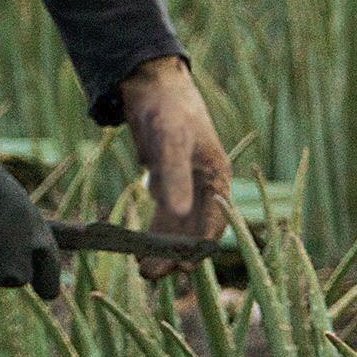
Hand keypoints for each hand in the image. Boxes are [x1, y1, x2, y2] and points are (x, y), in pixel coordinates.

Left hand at [118, 58, 230, 253]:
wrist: (149, 83)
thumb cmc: (165, 108)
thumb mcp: (169, 141)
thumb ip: (173, 177)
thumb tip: (177, 214)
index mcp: (217, 177)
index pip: (215, 222)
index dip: (198, 246)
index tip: (180, 265)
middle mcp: (206, 186)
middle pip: (195, 230)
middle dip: (175, 254)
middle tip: (150, 274)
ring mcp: (187, 186)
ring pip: (179, 227)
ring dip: (163, 248)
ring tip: (143, 269)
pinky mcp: (168, 183)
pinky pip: (165, 216)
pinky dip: (155, 232)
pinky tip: (139, 247)